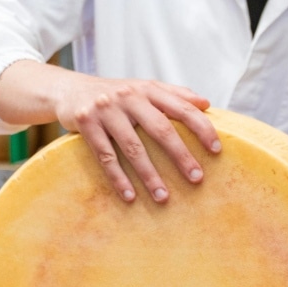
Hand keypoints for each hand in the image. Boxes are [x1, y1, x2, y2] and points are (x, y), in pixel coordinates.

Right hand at [55, 75, 220, 202]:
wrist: (70, 89)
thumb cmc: (118, 95)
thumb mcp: (144, 89)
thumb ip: (175, 94)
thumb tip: (206, 104)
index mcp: (148, 89)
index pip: (182, 108)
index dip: (202, 128)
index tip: (217, 150)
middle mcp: (129, 97)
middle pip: (160, 129)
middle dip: (180, 156)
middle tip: (197, 179)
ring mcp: (106, 110)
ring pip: (133, 147)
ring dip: (149, 175)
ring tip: (163, 197)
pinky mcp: (86, 124)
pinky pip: (105, 156)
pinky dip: (118, 178)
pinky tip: (130, 197)